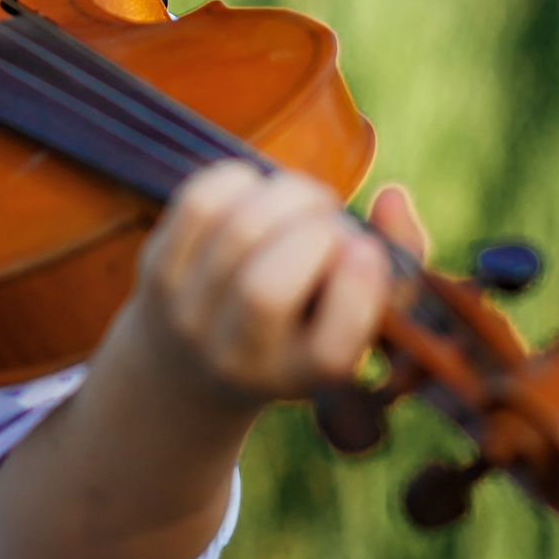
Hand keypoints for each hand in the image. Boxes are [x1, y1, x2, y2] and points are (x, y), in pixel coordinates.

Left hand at [126, 162, 428, 405]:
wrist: (189, 364)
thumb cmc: (299, 326)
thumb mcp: (355, 315)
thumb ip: (400, 262)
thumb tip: (391, 198)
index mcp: (300, 378)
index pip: (331, 347)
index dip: (359, 287)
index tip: (366, 252)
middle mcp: (237, 358)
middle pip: (267, 288)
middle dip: (316, 232)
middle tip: (330, 224)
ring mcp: (189, 313)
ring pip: (237, 232)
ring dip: (286, 196)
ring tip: (303, 202)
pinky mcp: (158, 267)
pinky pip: (201, 200)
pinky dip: (243, 179)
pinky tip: (259, 193)